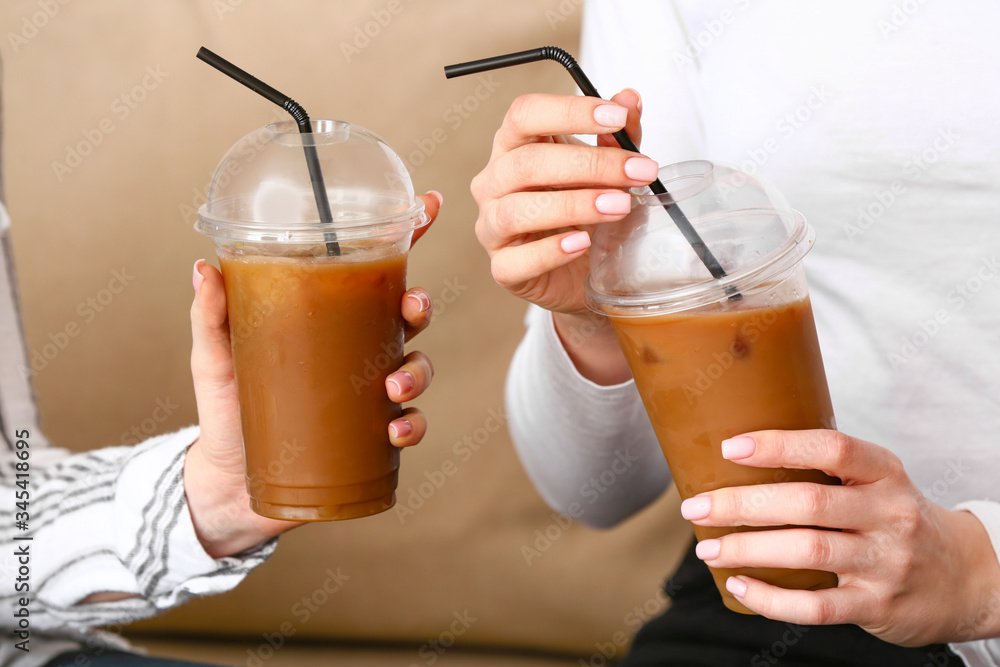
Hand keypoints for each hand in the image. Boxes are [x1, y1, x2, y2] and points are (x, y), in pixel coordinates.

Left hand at [183, 191, 441, 557]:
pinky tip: (395, 431)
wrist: (231, 482)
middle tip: (413, 310)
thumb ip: (213, 316)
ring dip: (418, 371)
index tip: (429, 205)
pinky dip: (412, 425)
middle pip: (406, 314)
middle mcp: (356, 348)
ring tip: (393, 387)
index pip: (373, 271)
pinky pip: (410, 424)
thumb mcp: (215, 358)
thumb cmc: (228, 411)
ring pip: (417, 366)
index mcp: (327, 317)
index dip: (407, 236)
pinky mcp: (373, 434)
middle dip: (420, 306)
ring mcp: (368, 391)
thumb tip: (203, 267)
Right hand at [471, 91, 650, 383]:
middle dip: (589, 165)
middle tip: (639, 172)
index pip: (524, 114)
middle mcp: (493, 182)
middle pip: (526, 163)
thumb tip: (629, 98)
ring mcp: (492, 227)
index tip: (617, 118)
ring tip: (620, 206)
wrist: (586, 270)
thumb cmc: (588, 212)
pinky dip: (551, 251)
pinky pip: (517, 260)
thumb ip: (617, 137)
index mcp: (514, 147)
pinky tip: (583, 243)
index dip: (569, 111)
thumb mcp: (609, 170)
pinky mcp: (503, 269)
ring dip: (574, 205)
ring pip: (516, 210)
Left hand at [684, 429, 999, 645]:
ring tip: (707, 548)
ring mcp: (885, 562)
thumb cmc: (899, 521)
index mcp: (885, 474)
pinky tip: (740, 586)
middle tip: (696, 506)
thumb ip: (827, 470)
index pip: (832, 448)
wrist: (967, 579)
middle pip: (807, 503)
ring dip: (747, 549)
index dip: (778, 445)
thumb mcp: (879, 484)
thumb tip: (739, 456)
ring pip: (807, 552)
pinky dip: (771, 599)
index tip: (729, 448)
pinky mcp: (878, 605)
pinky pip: (817, 606)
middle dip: (742, 504)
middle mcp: (889, 515)